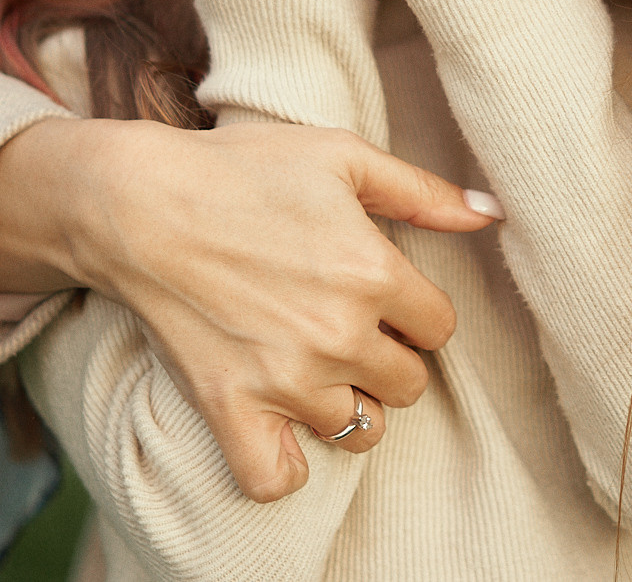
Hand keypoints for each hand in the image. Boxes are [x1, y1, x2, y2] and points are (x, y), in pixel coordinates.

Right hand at [26, 115, 500, 499]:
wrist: (139, 201)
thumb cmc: (242, 168)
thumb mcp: (342, 155)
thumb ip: (423, 192)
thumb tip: (492, 214)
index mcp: (374, 272)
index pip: (440, 327)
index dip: (415, 311)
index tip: (381, 294)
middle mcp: (339, 334)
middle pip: (409, 384)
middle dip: (388, 357)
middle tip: (345, 324)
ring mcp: (286, 378)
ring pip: (359, 430)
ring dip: (346, 402)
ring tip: (314, 364)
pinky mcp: (232, 408)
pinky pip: (277, 477)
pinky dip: (283, 463)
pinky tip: (281, 426)